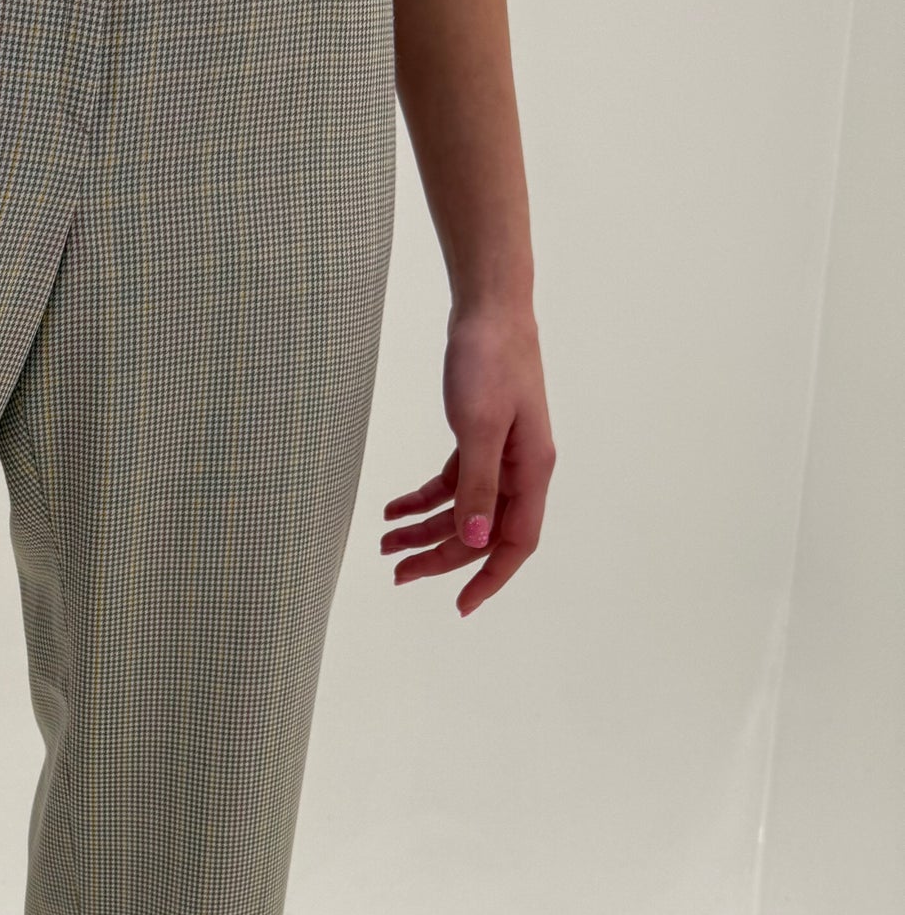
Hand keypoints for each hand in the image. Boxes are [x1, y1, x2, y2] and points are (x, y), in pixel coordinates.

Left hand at [381, 303, 554, 615]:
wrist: (488, 309)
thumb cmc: (489, 360)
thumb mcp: (477, 427)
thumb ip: (477, 486)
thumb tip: (475, 540)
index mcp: (531, 471)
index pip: (515, 542)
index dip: (489, 577)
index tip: (460, 605)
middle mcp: (520, 470)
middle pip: (481, 531)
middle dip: (439, 556)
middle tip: (396, 573)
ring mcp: (500, 455)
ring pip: (463, 509)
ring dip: (424, 529)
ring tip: (384, 544)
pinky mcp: (478, 438)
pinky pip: (452, 483)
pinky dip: (422, 498)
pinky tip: (392, 507)